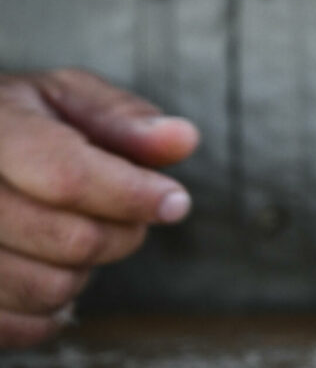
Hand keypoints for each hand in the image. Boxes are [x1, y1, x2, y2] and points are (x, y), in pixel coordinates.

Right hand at [0, 69, 198, 347]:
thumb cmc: (23, 123)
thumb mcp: (68, 99)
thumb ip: (123, 118)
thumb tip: (183, 138)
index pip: (68, 176)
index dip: (132, 195)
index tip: (175, 201)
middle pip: (71, 240)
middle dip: (121, 231)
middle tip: (121, 210)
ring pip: (50, 288)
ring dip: (83, 268)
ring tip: (70, 230)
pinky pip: (22, 326)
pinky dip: (51, 305)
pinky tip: (44, 264)